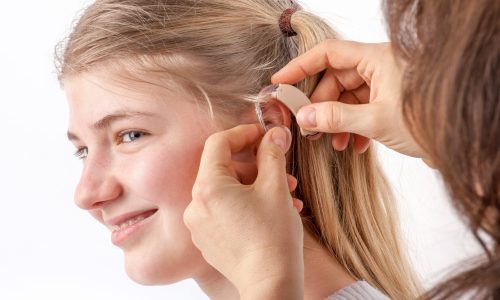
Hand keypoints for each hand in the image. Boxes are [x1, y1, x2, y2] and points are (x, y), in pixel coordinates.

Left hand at [184, 124, 303, 298]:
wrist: (270, 284)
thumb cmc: (273, 237)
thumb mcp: (276, 187)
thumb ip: (272, 154)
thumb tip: (274, 134)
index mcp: (208, 187)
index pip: (218, 144)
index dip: (243, 133)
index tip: (264, 134)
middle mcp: (196, 205)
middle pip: (224, 169)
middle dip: (257, 167)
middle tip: (283, 173)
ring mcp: (200, 225)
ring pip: (228, 191)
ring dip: (256, 188)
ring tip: (286, 197)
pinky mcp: (208, 240)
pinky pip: (225, 211)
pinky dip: (246, 206)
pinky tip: (271, 212)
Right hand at [272, 40, 424, 158]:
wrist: (462, 143)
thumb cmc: (428, 122)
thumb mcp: (375, 120)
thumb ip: (335, 118)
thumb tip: (304, 118)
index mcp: (377, 58)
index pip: (329, 53)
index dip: (301, 66)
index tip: (281, 82)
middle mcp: (380, 67)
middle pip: (335, 79)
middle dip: (321, 105)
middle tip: (308, 128)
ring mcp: (385, 85)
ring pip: (348, 97)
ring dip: (337, 121)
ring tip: (335, 143)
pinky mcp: (389, 102)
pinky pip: (361, 109)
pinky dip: (354, 126)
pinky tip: (355, 145)